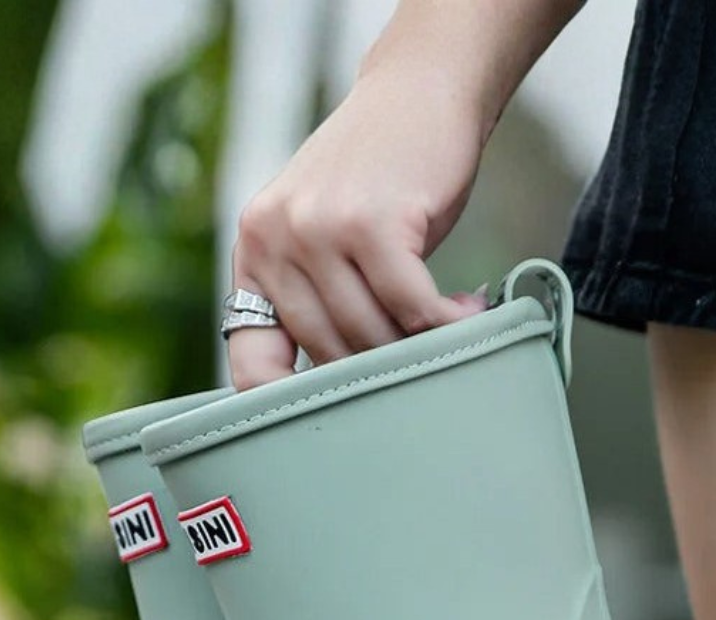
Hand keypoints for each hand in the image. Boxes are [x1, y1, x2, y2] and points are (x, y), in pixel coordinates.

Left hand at [229, 63, 488, 390]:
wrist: (419, 92)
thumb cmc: (377, 177)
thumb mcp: (319, 234)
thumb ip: (310, 298)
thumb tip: (329, 396)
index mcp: (254, 251)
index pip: (250, 361)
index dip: (284, 407)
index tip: (324, 432)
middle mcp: (275, 239)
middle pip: (326, 354)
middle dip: (377, 368)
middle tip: (416, 364)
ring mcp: (319, 230)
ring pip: (369, 335)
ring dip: (416, 345)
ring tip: (448, 331)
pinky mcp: (372, 224)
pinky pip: (410, 308)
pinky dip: (445, 323)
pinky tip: (465, 312)